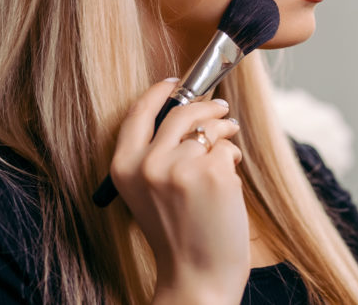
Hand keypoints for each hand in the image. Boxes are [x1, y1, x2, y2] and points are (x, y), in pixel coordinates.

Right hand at [109, 79, 248, 302]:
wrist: (196, 276)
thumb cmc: (179, 235)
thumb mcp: (151, 192)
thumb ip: (158, 154)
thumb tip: (188, 111)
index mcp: (124, 168)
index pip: (138, 113)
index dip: (158, 91)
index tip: (174, 81)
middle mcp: (147, 164)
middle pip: (181, 112)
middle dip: (206, 106)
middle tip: (222, 108)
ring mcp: (179, 166)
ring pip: (210, 129)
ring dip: (225, 134)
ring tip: (229, 151)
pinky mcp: (212, 172)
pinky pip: (228, 148)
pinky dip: (234, 159)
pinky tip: (229, 184)